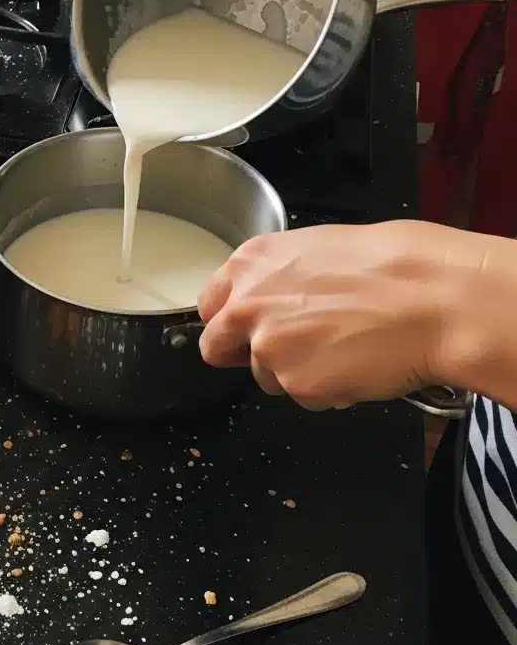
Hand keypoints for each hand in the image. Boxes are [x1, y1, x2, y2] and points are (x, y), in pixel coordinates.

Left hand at [196, 220, 485, 409]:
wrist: (435, 298)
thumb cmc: (395, 265)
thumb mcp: (318, 248)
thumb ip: (279, 277)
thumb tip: (274, 295)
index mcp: (250, 264)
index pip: (210, 306)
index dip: (230, 322)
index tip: (244, 329)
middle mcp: (247, 305)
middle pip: (217, 348)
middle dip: (246, 355)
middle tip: (289, 352)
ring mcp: (267, 348)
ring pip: (266, 376)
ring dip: (295, 372)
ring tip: (343, 349)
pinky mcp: (295, 384)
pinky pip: (304, 397)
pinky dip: (327, 390)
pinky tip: (357, 365)